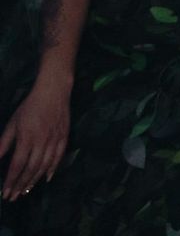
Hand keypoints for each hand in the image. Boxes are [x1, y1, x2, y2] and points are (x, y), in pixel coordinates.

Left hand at [0, 79, 70, 199]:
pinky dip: (53, 169)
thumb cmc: (29, 107)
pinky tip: (46, 179)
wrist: (54, 92)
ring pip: (45, 166)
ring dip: (34, 181)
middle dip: (21, 185)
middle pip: (31, 169)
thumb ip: (3, 143)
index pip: (17, 165)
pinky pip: (59, 157)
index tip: (5, 192)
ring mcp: (55, 140)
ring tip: (26, 191)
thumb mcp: (12, 123)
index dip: (10, 181)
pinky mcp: (64, 137)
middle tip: (14, 197)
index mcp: (27, 138)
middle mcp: (42, 142)